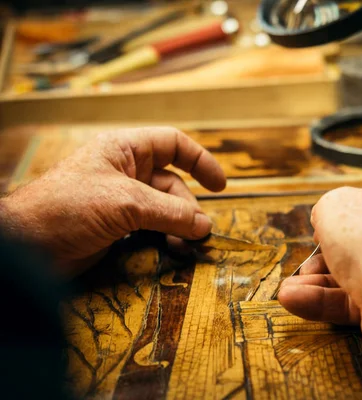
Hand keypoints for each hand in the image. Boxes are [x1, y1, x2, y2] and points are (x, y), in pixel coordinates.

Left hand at [0, 127, 225, 275]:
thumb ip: (170, 212)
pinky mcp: (117, 225)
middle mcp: (126, 171)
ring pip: (165, 208)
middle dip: (188, 207)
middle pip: (174, 183)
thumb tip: (204, 225)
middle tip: (198, 232)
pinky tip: (171, 250)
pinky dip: (165, 237)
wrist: (27, 245)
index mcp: (125, 149)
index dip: (200, 161)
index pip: (173, 144)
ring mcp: (121, 199)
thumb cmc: (68, 208)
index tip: (220, 185)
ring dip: (179, 226)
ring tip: (184, 246)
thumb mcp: (126, 203)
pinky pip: (152, 226)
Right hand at [278, 175, 361, 336]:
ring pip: (350, 276)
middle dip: (321, 256)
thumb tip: (325, 219)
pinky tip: (294, 300)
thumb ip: (327, 207)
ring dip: (314, 283)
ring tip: (288, 291)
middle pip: (357, 244)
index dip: (342, 212)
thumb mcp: (335, 203)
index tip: (321, 223)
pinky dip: (322, 301)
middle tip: (305, 264)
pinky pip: (352, 301)